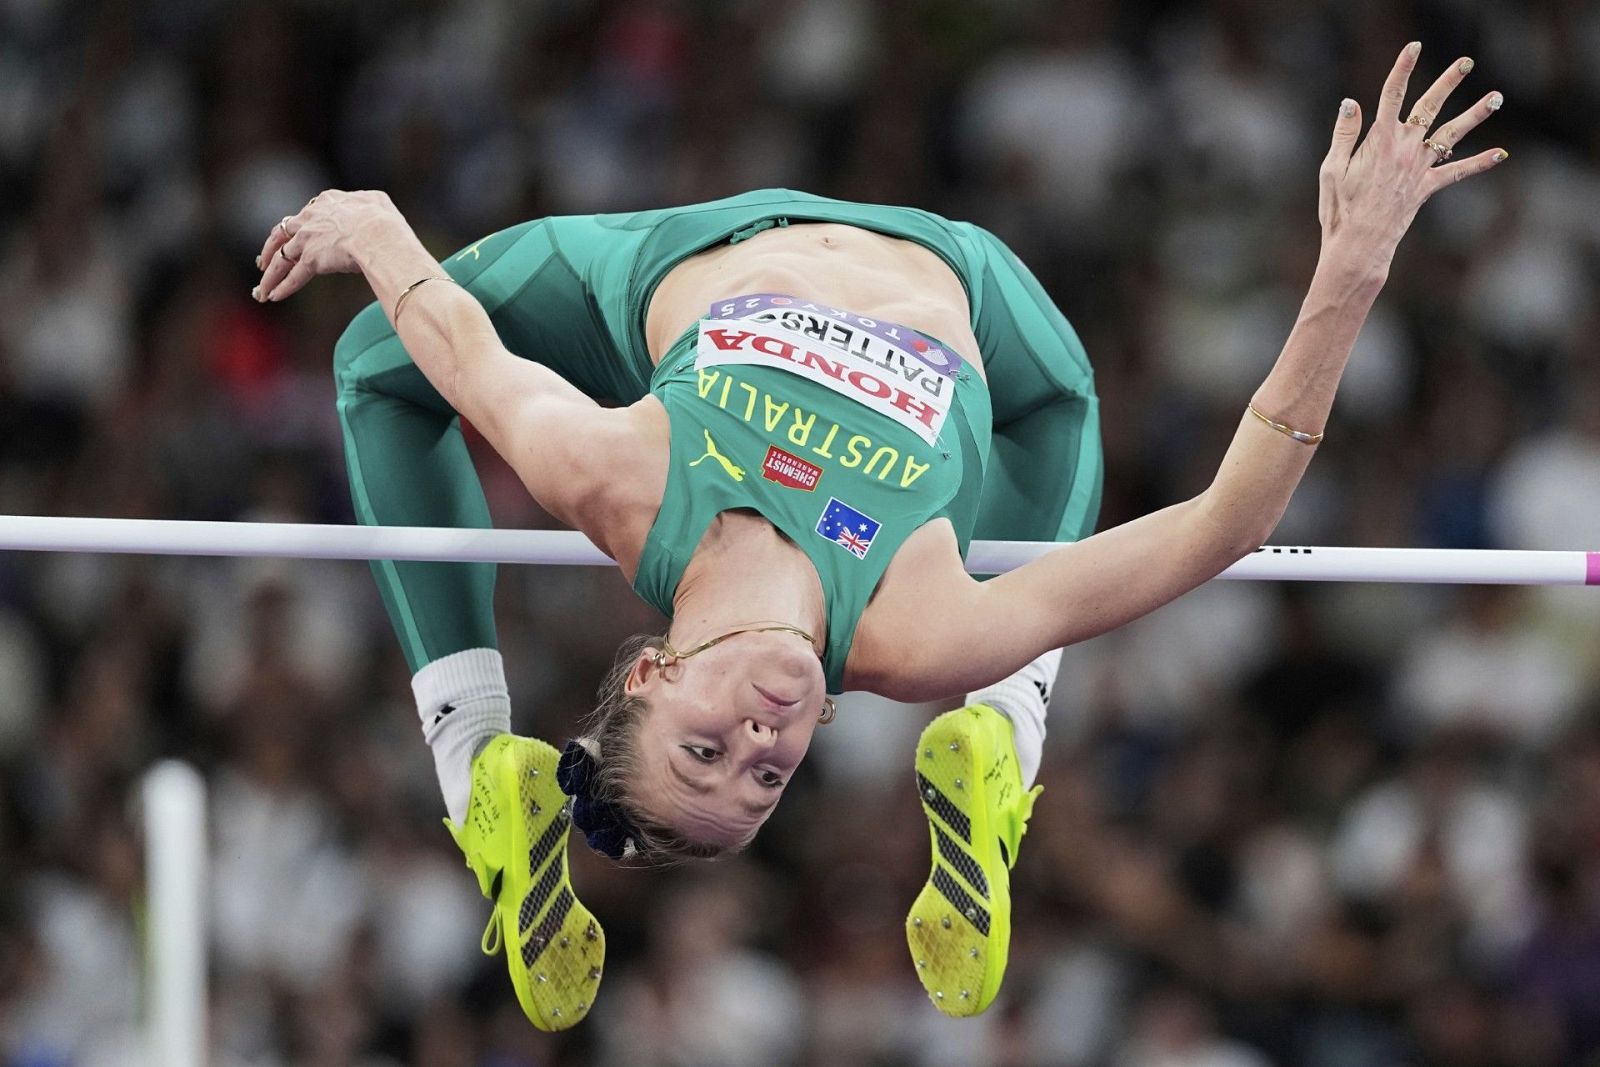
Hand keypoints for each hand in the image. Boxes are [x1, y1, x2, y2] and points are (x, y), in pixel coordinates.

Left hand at [252, 189, 404, 302]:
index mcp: (327, 202)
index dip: (300, 226)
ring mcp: (308, 239)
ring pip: (281, 258)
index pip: (307, 215)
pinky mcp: (310, 260)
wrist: (379, 234)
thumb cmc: (384, 221)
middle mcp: (311, 218)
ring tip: (262, 288)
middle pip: (282, 233)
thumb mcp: (377, 202)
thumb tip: (371, 209)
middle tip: (264, 260)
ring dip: (270, 274)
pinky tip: (273, 296)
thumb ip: (368, 203)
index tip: (297, 235)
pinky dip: (282, 287)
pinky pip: (293, 276)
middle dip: (271, 248)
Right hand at [1318, 43, 1506, 272]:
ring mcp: (1418, 168)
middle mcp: (1404, 150)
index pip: (1392, 96)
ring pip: (1451, 135)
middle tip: (1465, 62)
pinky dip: (1479, 163)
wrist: (1358, 245)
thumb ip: (1344, 134)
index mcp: (1379, 142)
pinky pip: (1457, 173)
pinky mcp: (1426, 187)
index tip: (1413, 48)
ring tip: (1497, 98)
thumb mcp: (1331, 169)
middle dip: (1448, 82)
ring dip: (1475, 115)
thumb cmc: (1339, 209)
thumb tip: (1351, 102)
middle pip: (1429, 107)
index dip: (1403, 69)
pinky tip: (1501, 154)